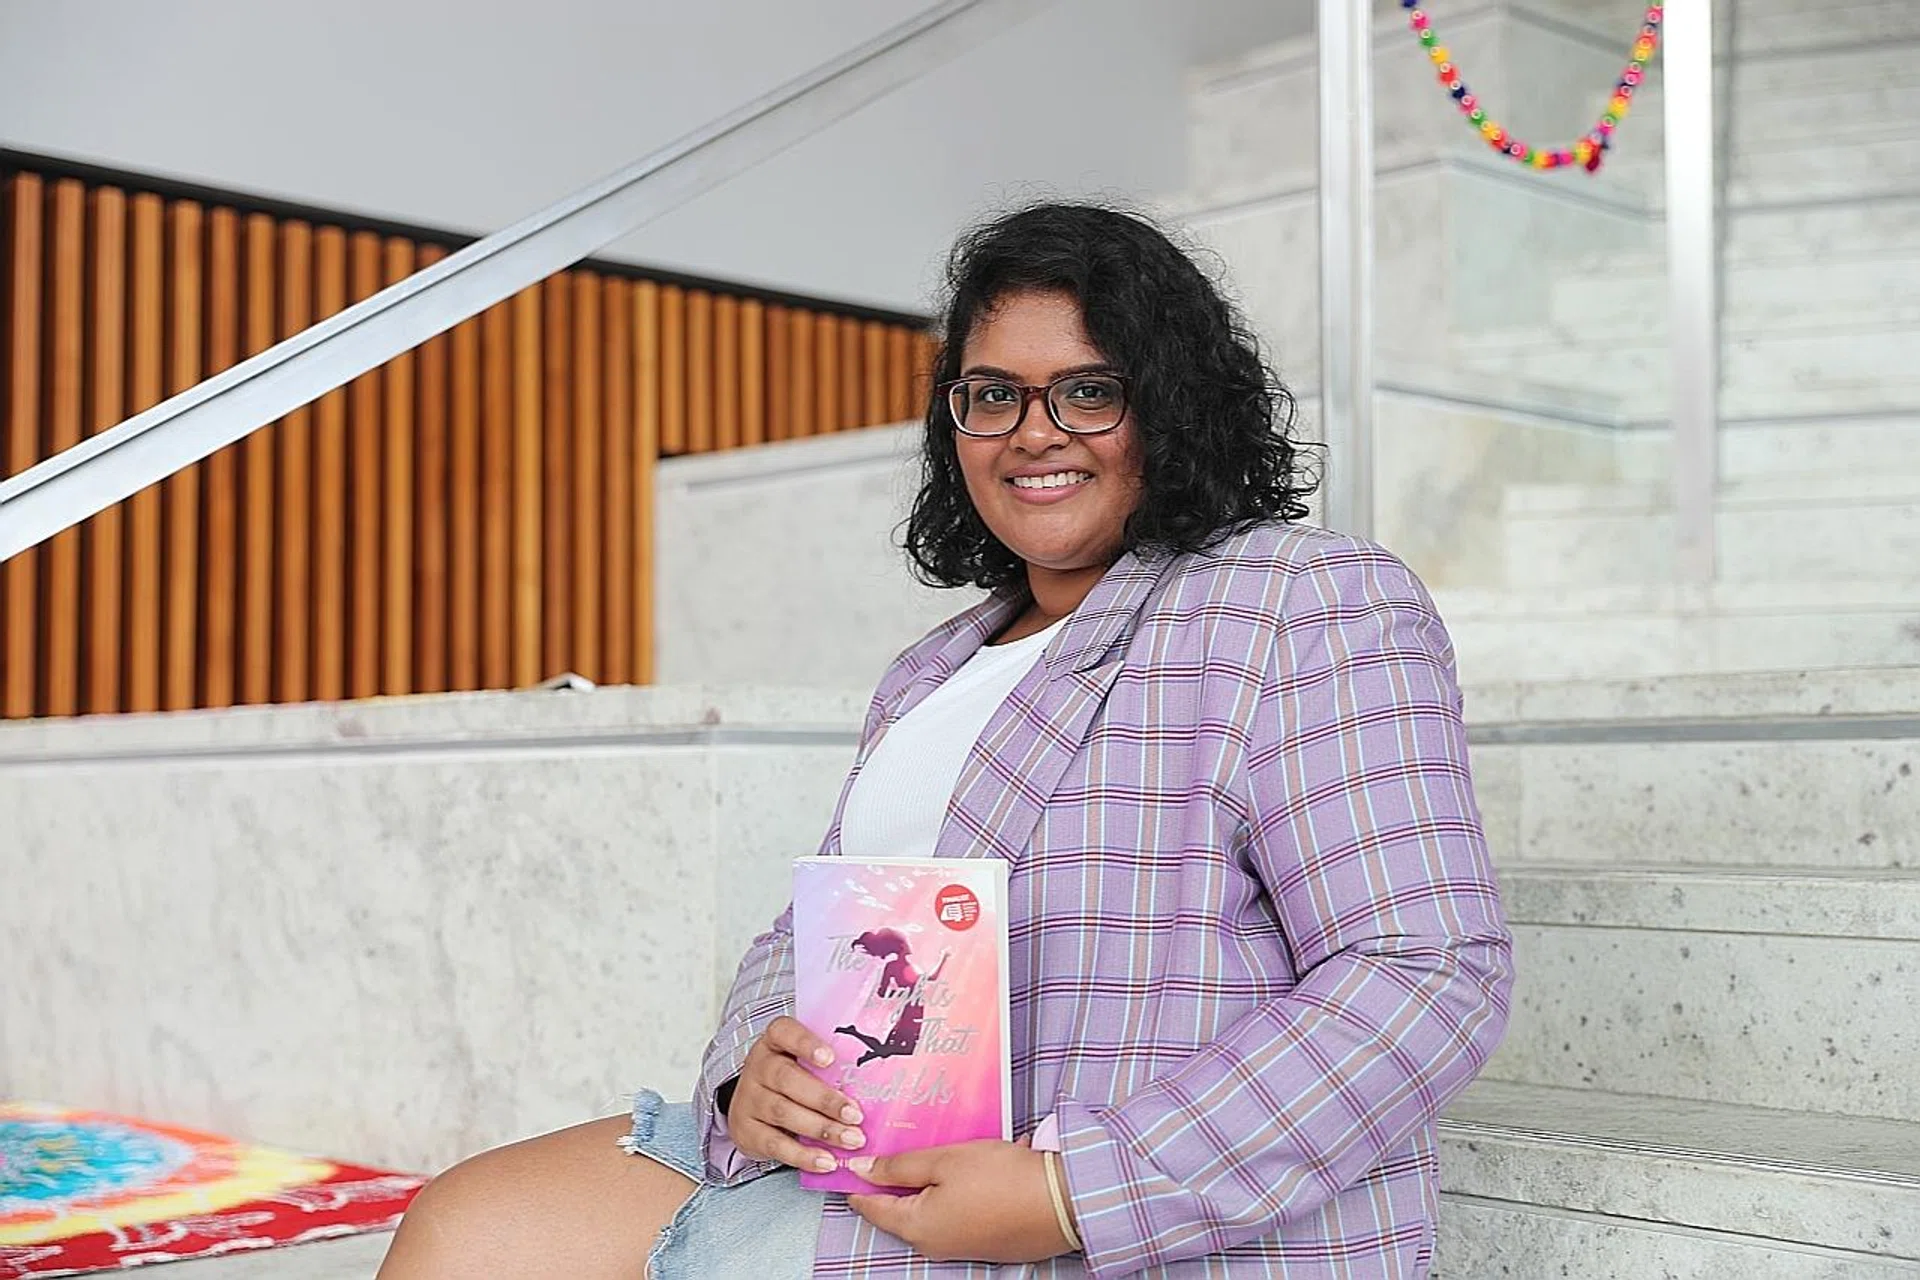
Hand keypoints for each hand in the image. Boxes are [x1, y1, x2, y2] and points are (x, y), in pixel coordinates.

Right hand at [727, 1016, 865, 1172]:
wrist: (750, 1108)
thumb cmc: (791, 1081)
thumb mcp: (802, 1063)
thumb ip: (832, 1064)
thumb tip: (885, 1075)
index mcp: (775, 1042)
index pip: (784, 1032)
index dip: (806, 1043)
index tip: (831, 1058)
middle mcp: (758, 1067)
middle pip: (787, 1079)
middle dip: (825, 1099)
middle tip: (856, 1115)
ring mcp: (749, 1099)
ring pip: (783, 1112)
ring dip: (822, 1129)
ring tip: (851, 1139)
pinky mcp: (746, 1131)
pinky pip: (775, 1145)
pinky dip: (803, 1155)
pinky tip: (826, 1161)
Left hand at [846, 1141, 1074, 1263]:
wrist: (1062, 1202)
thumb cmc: (1002, 1179)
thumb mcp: (945, 1160)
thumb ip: (900, 1165)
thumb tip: (863, 1169)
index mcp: (918, 1227)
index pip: (872, 1206)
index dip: (858, 1181)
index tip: (848, 1158)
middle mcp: (935, 1244)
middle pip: (900, 1209)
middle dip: (893, 1178)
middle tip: (888, 1143)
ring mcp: (961, 1245)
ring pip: (929, 1209)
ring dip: (925, 1182)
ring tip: (928, 1148)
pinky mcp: (985, 1240)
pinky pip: (955, 1213)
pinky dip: (951, 1192)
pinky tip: (963, 1166)